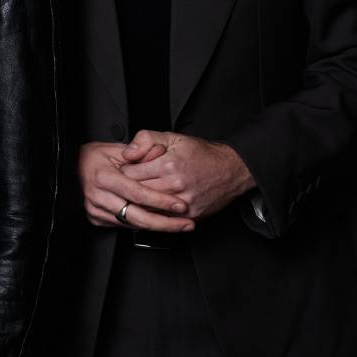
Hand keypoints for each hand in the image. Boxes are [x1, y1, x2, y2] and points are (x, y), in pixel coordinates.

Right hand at [78, 141, 193, 232]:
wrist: (73, 166)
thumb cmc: (95, 156)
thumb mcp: (118, 148)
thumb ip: (140, 151)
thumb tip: (159, 153)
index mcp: (104, 177)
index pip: (138, 193)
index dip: (161, 201)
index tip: (180, 205)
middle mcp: (98, 196)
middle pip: (137, 216)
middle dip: (165, 223)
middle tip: (186, 224)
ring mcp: (95, 209)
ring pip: (132, 224)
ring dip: (157, 227)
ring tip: (179, 226)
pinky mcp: (95, 218)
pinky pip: (123, 225)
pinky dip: (142, 225)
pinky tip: (158, 223)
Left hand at [119, 130, 255, 221]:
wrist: (232, 169)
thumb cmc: (203, 154)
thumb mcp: (173, 137)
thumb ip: (146, 140)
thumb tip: (127, 154)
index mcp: (167, 165)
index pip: (129, 174)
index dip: (124, 172)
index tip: (125, 171)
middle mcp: (175, 185)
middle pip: (136, 193)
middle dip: (128, 189)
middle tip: (128, 185)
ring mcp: (182, 203)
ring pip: (147, 208)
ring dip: (140, 203)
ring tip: (139, 195)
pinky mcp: (189, 215)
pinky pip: (163, 218)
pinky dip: (155, 213)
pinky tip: (153, 206)